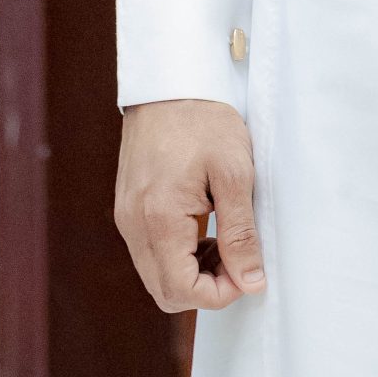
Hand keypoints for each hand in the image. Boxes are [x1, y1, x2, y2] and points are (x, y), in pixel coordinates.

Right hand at [114, 98, 265, 311]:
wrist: (169, 82)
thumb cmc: (204, 119)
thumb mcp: (235, 173)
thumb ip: (240, 233)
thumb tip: (250, 282)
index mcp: (158, 218)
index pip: (181, 291)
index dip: (219, 294)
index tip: (248, 272)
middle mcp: (133, 225)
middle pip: (165, 291)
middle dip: (206, 287)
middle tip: (239, 257)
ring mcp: (127, 217)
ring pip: (156, 274)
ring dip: (193, 271)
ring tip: (226, 239)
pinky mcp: (129, 208)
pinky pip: (150, 252)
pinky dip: (178, 254)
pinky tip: (205, 228)